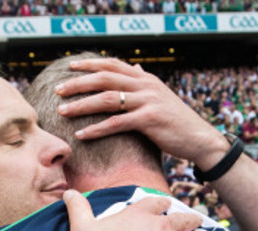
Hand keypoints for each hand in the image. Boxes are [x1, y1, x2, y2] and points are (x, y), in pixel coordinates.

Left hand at [55, 57, 227, 170]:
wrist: (198, 138)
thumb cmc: (176, 121)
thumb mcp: (159, 96)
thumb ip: (143, 82)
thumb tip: (133, 67)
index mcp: (144, 78)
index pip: (112, 65)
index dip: (90, 64)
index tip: (69, 67)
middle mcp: (144, 85)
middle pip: (104, 78)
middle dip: (78, 83)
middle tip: (58, 89)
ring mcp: (147, 101)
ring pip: (107, 99)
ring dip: (81, 105)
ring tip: (62, 111)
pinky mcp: (148, 120)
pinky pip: (116, 123)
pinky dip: (96, 129)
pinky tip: (81, 134)